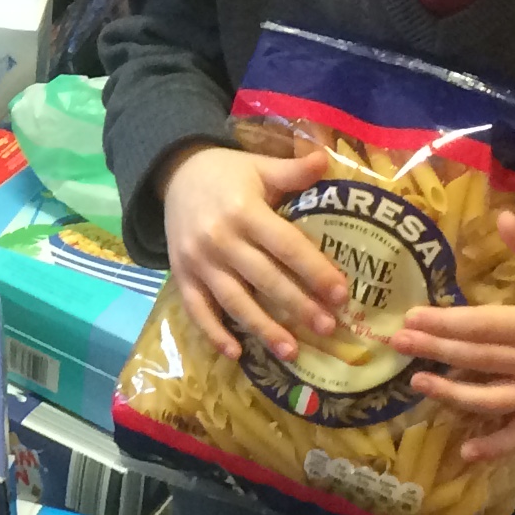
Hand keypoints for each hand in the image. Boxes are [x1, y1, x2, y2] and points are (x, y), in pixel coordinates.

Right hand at [159, 142, 344, 363]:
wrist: (172, 173)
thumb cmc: (225, 173)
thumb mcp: (258, 166)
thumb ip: (292, 170)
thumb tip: (327, 160)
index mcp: (243, 210)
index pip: (286, 245)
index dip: (314, 270)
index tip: (341, 293)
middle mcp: (220, 239)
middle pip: (264, 279)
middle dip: (298, 306)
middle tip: (329, 328)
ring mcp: (198, 261)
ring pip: (234, 301)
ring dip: (263, 328)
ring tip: (292, 352)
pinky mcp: (182, 275)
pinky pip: (198, 310)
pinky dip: (214, 333)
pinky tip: (236, 354)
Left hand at [387, 210, 514, 463]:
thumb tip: (501, 215)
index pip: (484, 326)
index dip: (446, 323)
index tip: (411, 317)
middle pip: (479, 360)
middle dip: (435, 351)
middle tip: (398, 343)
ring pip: (492, 401)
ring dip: (452, 396)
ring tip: (417, 385)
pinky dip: (494, 447)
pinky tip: (465, 452)